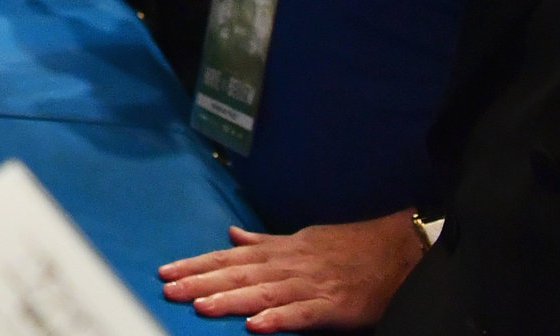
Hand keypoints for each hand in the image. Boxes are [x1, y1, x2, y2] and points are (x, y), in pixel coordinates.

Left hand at [159, 213, 424, 330]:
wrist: (394, 249)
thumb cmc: (344, 247)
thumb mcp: (299, 239)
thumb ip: (263, 241)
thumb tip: (232, 234)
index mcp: (276, 252)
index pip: (226, 258)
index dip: (195, 265)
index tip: (165, 272)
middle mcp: (286, 266)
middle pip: (236, 274)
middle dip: (200, 282)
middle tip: (169, 290)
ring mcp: (309, 286)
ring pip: (262, 293)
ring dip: (231, 299)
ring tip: (201, 306)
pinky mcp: (333, 306)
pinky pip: (301, 314)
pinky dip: (279, 318)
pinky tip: (256, 325)